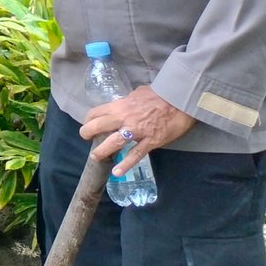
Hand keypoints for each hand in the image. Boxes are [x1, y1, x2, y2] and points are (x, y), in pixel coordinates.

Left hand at [79, 86, 195, 173]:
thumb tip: (122, 105)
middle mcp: (124, 118)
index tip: (88, 124)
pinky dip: (125, 164)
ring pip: (114, 142)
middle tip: (86, 138)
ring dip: (102, 151)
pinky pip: (135, 155)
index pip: (96, 112)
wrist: (180, 101)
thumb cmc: (158, 94)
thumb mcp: (136, 93)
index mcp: (120, 106)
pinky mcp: (150, 142)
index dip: (88, 119)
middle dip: (87, 133)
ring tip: (95, 157)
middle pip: (98, 126)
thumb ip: (126, 102)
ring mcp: (137, 131)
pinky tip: (116, 172)